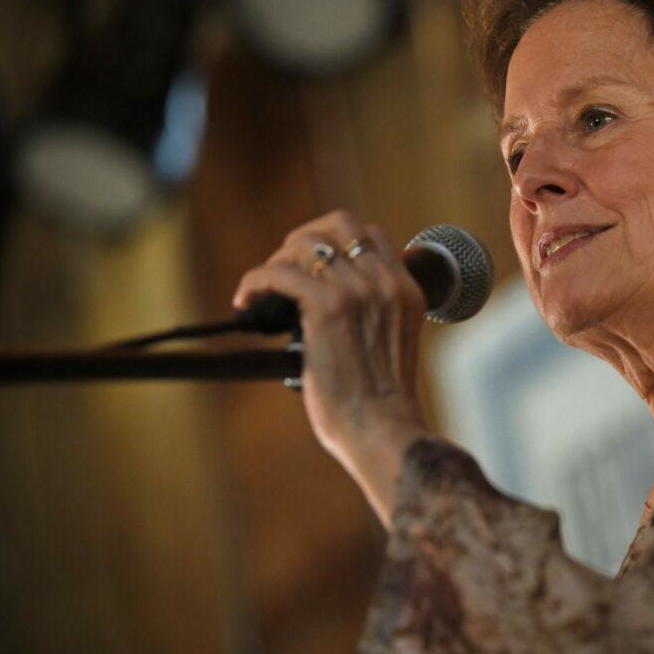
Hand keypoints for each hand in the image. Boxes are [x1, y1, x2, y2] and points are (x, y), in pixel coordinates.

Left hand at [233, 210, 428, 526]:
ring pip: (304, 243)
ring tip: (264, 292)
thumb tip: (320, 306)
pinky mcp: (327, 306)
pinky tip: (247, 302)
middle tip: (286, 269)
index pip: (372, 236)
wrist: (385, 430)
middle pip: (340, 223)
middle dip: (306, 237)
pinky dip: (255, 282)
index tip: (314, 267)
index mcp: (407, 291)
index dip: (337, 242)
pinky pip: (278, 273)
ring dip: (277, 262)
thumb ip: (373, 315)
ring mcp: (358, 291)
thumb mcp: (392, 345)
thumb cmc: (383, 405)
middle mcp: (386, 283)